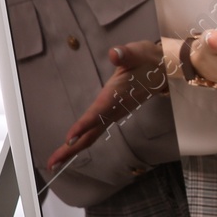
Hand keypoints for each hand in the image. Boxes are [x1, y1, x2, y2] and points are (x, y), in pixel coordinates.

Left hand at [50, 40, 167, 169]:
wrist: (164, 71)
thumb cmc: (148, 61)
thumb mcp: (138, 53)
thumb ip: (126, 54)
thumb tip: (115, 54)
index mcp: (117, 95)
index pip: (98, 112)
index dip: (84, 125)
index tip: (69, 139)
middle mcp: (115, 109)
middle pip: (92, 133)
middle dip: (72, 149)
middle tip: (53, 163)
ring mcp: (113, 114)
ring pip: (92, 135)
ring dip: (73, 148)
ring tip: (55, 161)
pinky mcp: (112, 114)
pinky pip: (94, 130)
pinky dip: (81, 140)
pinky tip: (70, 146)